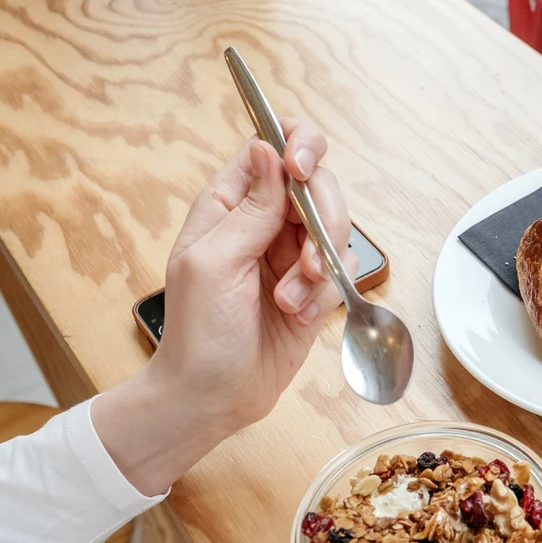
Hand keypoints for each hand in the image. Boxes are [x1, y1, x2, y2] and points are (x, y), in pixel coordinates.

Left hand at [94, 119, 356, 494]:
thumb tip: (270, 149)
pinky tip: (298, 317)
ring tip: (291, 299)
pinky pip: (344, 272)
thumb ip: (251, 208)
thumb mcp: (215, 262)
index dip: (298, 146)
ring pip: (337, 228)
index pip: (271, 145)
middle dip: (321, 220)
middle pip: (318, 184)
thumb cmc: (198, 333)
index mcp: (229, 204)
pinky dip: (326, 296)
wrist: (213, 397)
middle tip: (306, 260)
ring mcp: (292, 254)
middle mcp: (264, 222)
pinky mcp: (315, 289)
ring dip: (320, 265)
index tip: (302, 170)